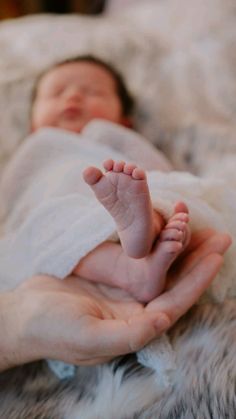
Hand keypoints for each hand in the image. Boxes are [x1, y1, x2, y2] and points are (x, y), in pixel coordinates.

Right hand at [0, 229, 230, 370]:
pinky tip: (163, 227)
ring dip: (179, 248)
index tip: (216, 255)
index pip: (176, 303)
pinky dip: (153, 242)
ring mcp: (123, 293)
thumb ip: (126, 335)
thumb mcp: (87, 337)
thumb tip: (163, 322)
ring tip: (197, 226)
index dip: (197, 280)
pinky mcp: (111, 277)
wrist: (24, 314)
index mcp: (135, 327)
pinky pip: (139, 258)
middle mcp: (135, 310)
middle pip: (174, 283)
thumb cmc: (52, 330)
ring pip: (160, 268)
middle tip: (219, 236)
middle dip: (197, 260)